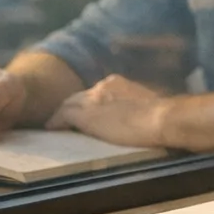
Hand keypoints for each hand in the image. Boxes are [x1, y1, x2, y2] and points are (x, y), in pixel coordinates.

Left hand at [46, 75, 166, 146]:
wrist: (160, 118)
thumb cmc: (162, 116)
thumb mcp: (146, 104)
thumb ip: (135, 106)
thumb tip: (137, 115)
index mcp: (116, 83)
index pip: (95, 92)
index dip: (89, 103)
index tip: (89, 113)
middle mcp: (101, 87)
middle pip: (79, 96)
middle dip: (72, 106)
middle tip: (66, 119)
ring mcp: (92, 100)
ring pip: (69, 104)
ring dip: (62, 113)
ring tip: (56, 124)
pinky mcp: (86, 115)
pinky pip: (63, 115)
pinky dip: (56, 121)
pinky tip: (51, 129)